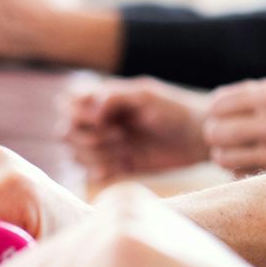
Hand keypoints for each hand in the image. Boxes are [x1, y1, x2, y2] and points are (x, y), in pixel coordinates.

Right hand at [63, 79, 210, 184]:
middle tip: (117, 135)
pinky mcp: (117, 164)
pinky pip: (91, 171)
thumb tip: (91, 108)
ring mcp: (108, 144)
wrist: (200, 137)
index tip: (103, 118)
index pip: (68, 103)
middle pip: (65, 130)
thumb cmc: (175, 109)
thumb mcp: (147, 95)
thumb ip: (115, 97)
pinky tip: (118, 166)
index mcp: (105, 99)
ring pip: (75, 152)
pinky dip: (98, 169)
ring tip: (124, 148)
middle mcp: (101, 121)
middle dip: (85, 135)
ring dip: (94, 153)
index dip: (78, 113)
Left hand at [203, 73, 265, 173]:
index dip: (214, 108)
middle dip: (212, 132)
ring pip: (227, 157)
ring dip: (220, 154)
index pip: (222, 103)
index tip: (215, 111)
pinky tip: (243, 163)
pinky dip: (238, 169)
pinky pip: (244, 174)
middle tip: (214, 133)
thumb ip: (260, 89)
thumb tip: (224, 99)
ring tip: (223, 151)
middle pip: (219, 132)